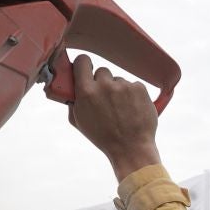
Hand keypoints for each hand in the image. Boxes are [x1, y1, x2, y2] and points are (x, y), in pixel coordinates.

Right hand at [69, 54, 160, 181]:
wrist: (131, 148)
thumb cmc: (104, 137)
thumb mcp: (79, 121)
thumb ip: (73, 101)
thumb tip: (70, 87)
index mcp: (86, 91)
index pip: (82, 61)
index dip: (84, 65)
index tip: (86, 69)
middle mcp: (105, 85)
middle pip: (102, 72)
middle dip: (102, 83)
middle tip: (105, 99)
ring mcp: (123, 86)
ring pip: (118, 80)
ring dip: (118, 91)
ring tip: (121, 110)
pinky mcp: (139, 88)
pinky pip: (133, 85)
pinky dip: (132, 95)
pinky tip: (131, 109)